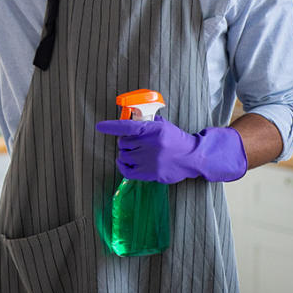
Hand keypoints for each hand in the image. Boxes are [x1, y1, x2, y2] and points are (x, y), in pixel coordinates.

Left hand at [95, 115, 246, 183]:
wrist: (192, 157)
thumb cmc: (176, 139)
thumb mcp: (163, 126)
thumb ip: (147, 122)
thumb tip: (129, 118)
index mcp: (153, 130)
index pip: (128, 127)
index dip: (112, 126)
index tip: (99, 126)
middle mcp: (150, 145)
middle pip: (124, 143)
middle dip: (125, 142)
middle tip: (133, 143)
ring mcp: (150, 161)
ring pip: (124, 156)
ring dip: (126, 154)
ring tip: (134, 152)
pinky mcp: (151, 174)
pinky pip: (127, 171)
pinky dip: (123, 166)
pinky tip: (125, 162)